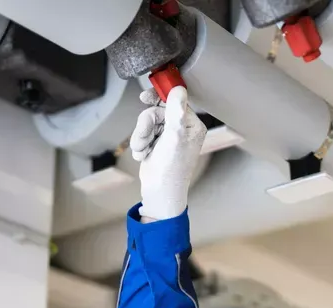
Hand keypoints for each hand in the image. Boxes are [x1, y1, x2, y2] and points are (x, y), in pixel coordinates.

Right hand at [131, 86, 206, 221]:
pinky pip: (142, 133)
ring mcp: (168, 136)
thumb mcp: (174, 137)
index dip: (159, 97)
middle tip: (145, 139)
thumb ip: (175, 112)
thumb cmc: (171, 170)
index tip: (145, 97)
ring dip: (141, 137)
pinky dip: (140, 144)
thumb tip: (179, 89)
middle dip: (146, 126)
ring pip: (146, 122)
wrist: (159, 193)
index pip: (175, 101)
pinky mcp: (156, 143)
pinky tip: (144, 156)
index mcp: (192, 125)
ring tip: (144, 151)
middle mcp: (182, 129)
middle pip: (156, 111)